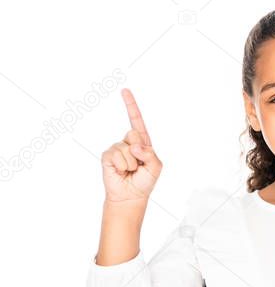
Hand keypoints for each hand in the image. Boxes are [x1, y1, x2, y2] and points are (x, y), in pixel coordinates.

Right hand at [101, 89, 161, 203]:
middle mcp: (128, 142)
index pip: (136, 120)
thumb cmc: (145, 181)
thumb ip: (150, 154)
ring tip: (130, 170)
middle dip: (139, 151)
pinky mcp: (107, 156)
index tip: (125, 90)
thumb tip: (134, 146)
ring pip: (126, 148)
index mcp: (142, 142)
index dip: (131, 105)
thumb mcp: (156, 167)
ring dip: (131, 163)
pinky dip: (122, 166)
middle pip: (134, 133)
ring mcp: (117, 148)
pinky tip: (121, 171)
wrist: (131, 195)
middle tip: (138, 165)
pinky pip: (116, 156)